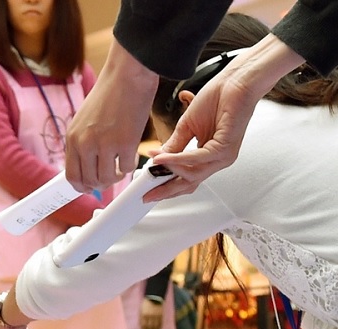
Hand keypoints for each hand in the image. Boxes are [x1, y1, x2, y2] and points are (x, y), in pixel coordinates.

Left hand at [64, 41, 158, 192]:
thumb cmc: (108, 94)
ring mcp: (105, 144)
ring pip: (107, 179)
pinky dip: (129, 167)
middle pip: (89, 181)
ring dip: (115, 178)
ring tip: (120, 168)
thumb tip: (87, 166)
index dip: (81, 186)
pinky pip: (127, 168)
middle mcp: (85, 143)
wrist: (127, 75)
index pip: (71, 175)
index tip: (90, 187)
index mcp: (72, 138)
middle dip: (100, 184)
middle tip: (110, 178)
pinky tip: (130, 156)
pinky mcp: (126, 143)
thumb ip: (82, 143)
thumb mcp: (83, 120)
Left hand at [140, 298, 163, 328]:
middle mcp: (149, 316)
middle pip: (149, 327)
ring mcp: (155, 315)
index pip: (143, 325)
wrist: (154, 298)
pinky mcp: (160, 315)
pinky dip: (159, 327)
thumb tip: (140, 325)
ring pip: (155, 326)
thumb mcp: (141, 310)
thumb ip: (141, 317)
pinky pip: (160, 323)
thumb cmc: (146, 304)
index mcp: (143, 314)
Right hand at [150, 35, 303, 200]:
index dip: (167, 185)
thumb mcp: (187, 127)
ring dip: (170, 170)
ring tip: (154, 164)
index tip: (148, 189)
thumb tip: (158, 161)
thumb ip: (174, 146)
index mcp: (210, 155)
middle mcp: (218, 159)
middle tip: (147, 193)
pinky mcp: (225, 148)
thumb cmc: (217, 98)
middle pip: (189, 183)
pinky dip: (177, 159)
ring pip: (193, 174)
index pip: (187, 178)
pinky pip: (197, 159)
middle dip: (166, 189)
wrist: (234, 82)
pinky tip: (163, 157)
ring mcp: (223, 156)